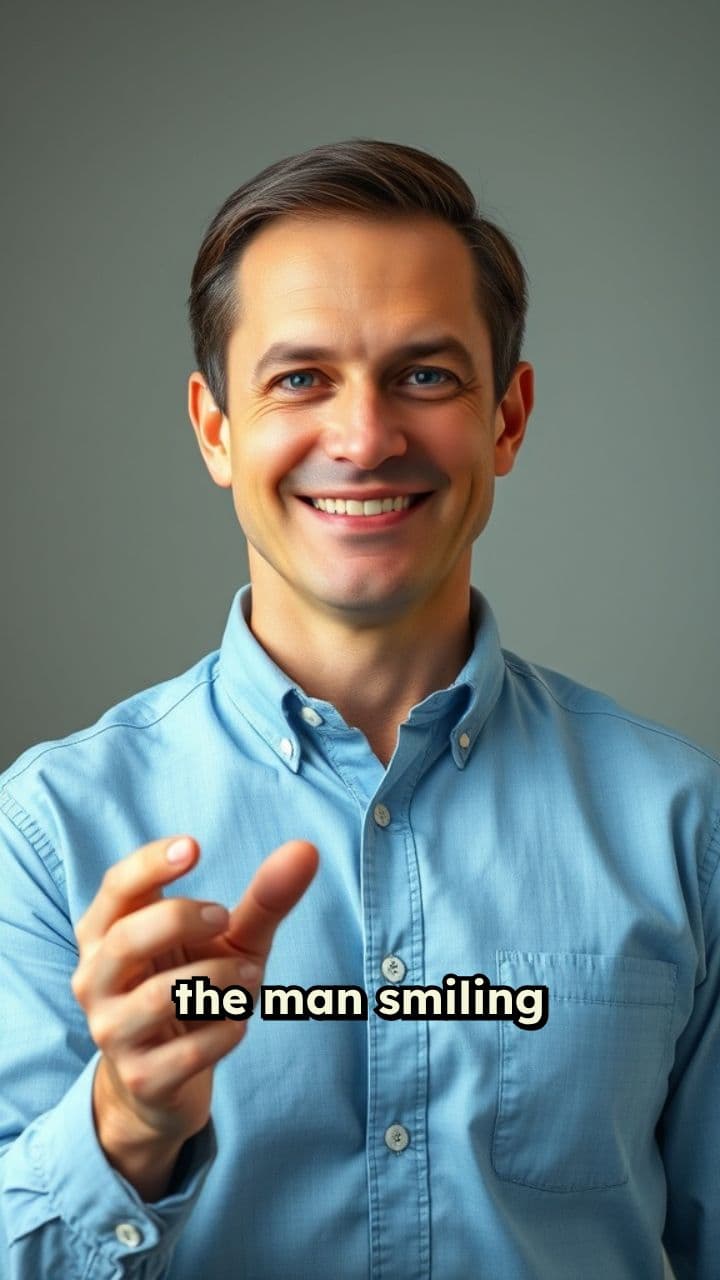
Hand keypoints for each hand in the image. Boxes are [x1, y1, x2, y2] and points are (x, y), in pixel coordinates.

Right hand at [71, 835, 317, 1196]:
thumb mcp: (231, 939)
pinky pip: (187, 1052)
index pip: (116, 888)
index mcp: (107, 932)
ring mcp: (112, 1031)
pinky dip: (226, 1031)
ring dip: (218, 980)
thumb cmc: (196, 986)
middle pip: (126, 938)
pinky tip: (238, 1023)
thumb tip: (307, 850)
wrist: (163, 1080)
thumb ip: (264, 897)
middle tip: (224, 917)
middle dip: (181, 920)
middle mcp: (95, 979)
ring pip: (159, 997)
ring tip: (250, 975)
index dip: (150, 864)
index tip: (194, 847)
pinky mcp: (141, 1077)